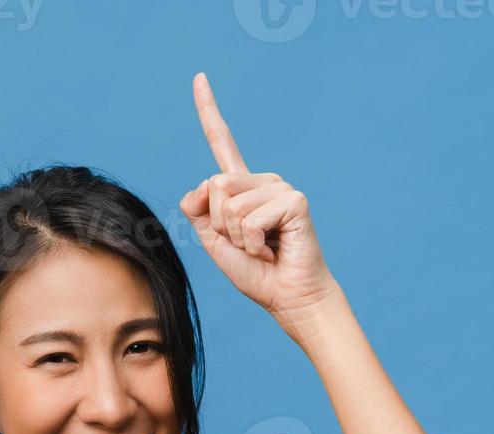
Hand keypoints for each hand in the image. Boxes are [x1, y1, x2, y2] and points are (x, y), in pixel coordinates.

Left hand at [178, 72, 336, 334]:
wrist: (287, 296)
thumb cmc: (255, 272)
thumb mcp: (213, 240)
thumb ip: (199, 209)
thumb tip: (206, 183)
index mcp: (241, 187)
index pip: (222, 142)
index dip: (208, 110)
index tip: (199, 77)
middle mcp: (261, 181)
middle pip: (214, 186)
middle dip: (220, 225)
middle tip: (247, 245)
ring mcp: (279, 187)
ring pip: (230, 204)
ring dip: (238, 238)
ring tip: (262, 248)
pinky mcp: (294, 200)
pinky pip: (251, 218)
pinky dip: (253, 242)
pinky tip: (273, 249)